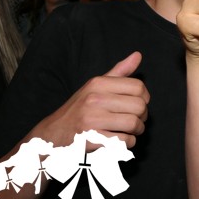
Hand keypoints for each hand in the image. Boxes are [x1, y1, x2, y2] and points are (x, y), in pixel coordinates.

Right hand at [32, 52, 149, 148]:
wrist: (53, 133)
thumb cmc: (79, 108)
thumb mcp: (95, 86)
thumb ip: (119, 72)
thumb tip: (138, 55)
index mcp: (98, 84)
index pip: (138, 87)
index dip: (145, 98)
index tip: (140, 104)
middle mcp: (94, 99)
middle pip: (139, 106)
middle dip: (143, 116)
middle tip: (137, 120)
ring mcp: (92, 119)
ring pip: (133, 124)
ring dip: (137, 130)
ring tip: (131, 130)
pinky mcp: (92, 139)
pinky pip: (123, 141)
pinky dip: (128, 143)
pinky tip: (120, 140)